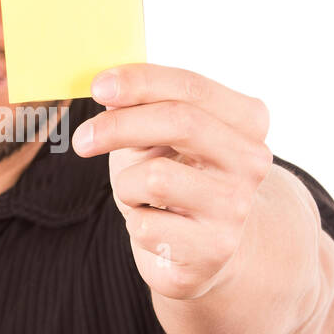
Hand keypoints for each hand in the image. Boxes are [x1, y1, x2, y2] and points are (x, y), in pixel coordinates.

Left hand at [71, 64, 272, 298]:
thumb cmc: (177, 181)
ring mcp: (236, 208)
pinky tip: (155, 228)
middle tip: (82, 140)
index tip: (97, 86)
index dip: (140, 82)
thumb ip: (144, 107)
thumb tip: (109, 88)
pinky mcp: (213, 250)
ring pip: (156, 178)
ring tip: (138, 196)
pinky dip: (135, 223)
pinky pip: (145, 225)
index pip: (191, 88)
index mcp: (247, 121)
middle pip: (180, 122)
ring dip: (127, 186)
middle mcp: (251, 161)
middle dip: (120, 126)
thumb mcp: (160, 137)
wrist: (204, 250)